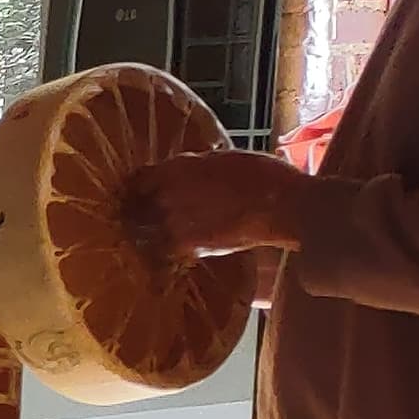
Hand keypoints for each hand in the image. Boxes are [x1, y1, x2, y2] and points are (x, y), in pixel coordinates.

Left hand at [128, 150, 308, 261]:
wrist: (284, 206)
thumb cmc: (264, 176)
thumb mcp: (225, 159)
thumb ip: (198, 167)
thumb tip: (186, 171)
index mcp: (178, 168)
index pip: (139, 178)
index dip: (136, 186)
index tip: (135, 192)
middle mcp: (169, 194)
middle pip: (134, 206)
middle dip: (133, 212)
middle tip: (134, 218)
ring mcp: (175, 221)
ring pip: (142, 231)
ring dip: (142, 235)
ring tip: (143, 239)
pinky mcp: (188, 246)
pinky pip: (161, 254)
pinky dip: (158, 257)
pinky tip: (161, 259)